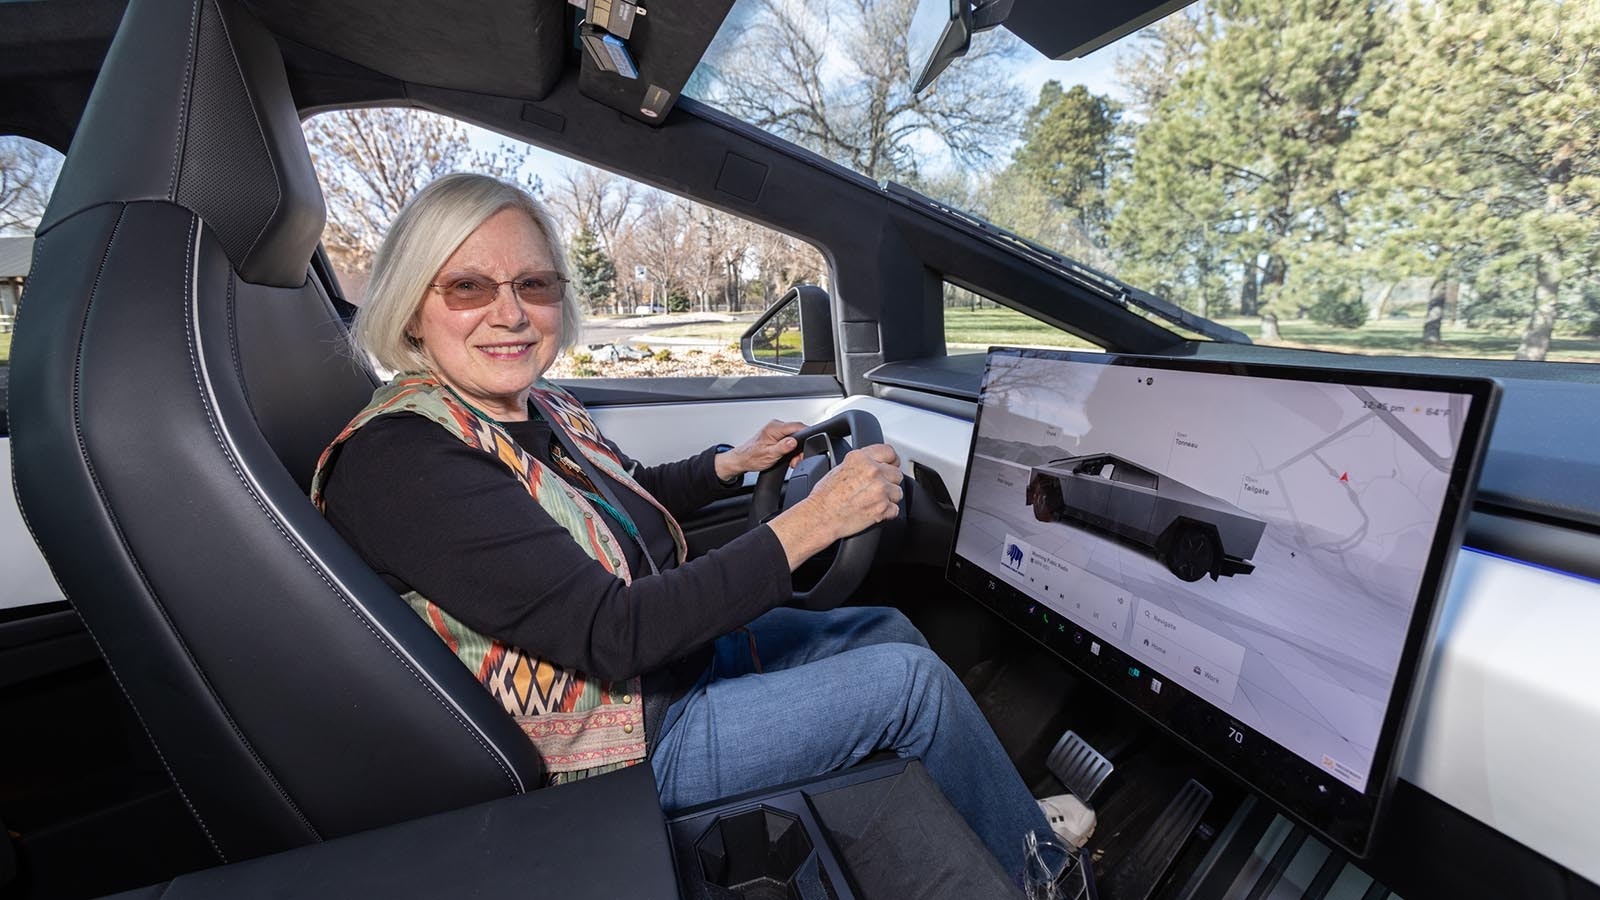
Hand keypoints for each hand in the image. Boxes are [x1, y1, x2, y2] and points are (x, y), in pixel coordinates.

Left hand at [715, 419, 807, 480]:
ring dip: (795, 449)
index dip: (805, 436)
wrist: (742, 459)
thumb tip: (794, 442)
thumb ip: (783, 447)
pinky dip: (790, 448)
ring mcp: (776, 429)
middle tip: (795, 459)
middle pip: (797, 432)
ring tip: (790, 459)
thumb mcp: (769, 455)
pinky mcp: (776, 434)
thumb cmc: (751, 457)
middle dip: (800, 447)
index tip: (808, 447)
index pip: (797, 426)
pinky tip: (787, 455)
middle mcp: (775, 426)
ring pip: (794, 436)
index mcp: (774, 428)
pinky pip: (789, 438)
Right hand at [766, 444, 903, 568]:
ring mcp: (880, 490)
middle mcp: (873, 472)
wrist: (820, 517)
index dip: (892, 460)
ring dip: (889, 497)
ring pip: (898, 492)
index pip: (889, 452)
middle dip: (889, 481)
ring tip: (873, 500)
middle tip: (876, 488)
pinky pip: (895, 509)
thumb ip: (861, 462)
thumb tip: (873, 462)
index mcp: (861, 458)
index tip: (892, 465)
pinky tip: (874, 510)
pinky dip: (887, 512)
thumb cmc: (824, 496)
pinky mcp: (883, 509)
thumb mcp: (839, 467)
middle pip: (897, 473)